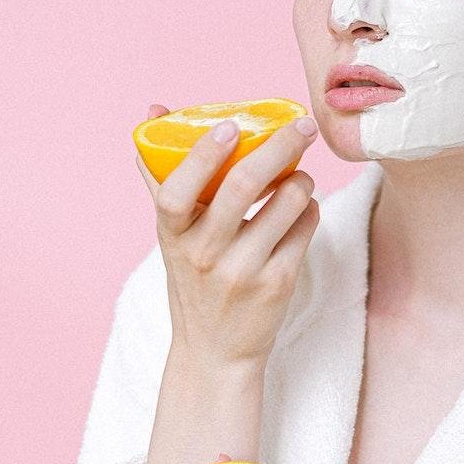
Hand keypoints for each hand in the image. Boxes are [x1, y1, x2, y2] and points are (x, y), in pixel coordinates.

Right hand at [135, 103, 319, 369]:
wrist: (215, 352)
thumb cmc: (194, 278)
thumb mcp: (173, 235)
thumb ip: (163, 175)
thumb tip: (154, 111)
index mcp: (174, 235)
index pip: (177, 190)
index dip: (203, 154)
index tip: (230, 125)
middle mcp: (204, 254)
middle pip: (244, 185)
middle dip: (280, 146)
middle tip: (302, 125)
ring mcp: (243, 271)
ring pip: (287, 202)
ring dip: (302, 179)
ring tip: (299, 176)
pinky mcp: (278, 284)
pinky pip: (306, 228)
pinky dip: (309, 209)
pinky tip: (301, 209)